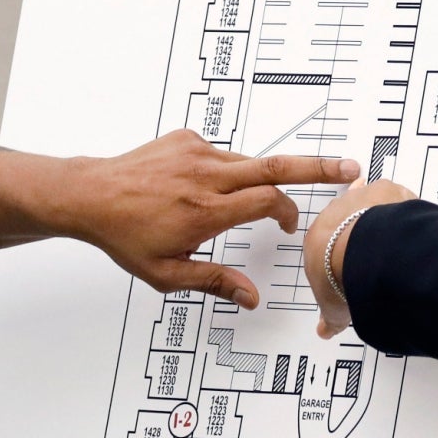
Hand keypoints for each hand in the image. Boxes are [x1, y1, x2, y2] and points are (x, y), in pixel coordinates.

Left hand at [60, 131, 358, 306]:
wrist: (89, 196)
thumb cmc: (124, 234)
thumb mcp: (167, 273)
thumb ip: (214, 282)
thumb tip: (251, 298)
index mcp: (206, 211)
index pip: (267, 201)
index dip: (287, 212)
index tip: (288, 227)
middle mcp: (205, 176)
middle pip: (275, 166)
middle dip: (317, 167)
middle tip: (349, 168)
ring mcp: (196, 152)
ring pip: (247, 163)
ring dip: (258, 179)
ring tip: (244, 199)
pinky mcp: (186, 139)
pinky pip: (220, 154)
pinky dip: (224, 170)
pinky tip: (200, 189)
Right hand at [305, 175, 413, 338]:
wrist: (359, 254)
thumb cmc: (337, 273)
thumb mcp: (332, 307)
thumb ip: (330, 317)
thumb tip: (325, 330)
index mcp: (316, 238)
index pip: (326, 241)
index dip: (341, 252)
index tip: (350, 261)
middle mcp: (335, 214)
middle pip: (349, 218)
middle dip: (361, 232)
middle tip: (376, 250)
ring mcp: (359, 200)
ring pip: (371, 202)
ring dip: (382, 216)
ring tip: (397, 237)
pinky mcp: (384, 191)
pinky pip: (395, 193)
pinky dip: (404, 205)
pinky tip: (413, 222)